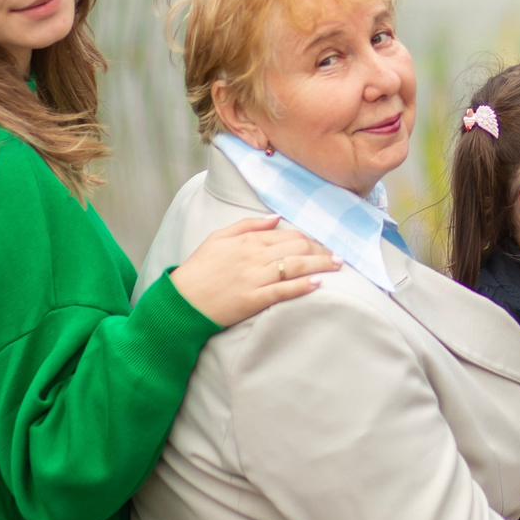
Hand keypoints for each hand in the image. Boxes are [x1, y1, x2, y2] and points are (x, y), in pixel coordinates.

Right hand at [170, 216, 340, 326]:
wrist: (182, 301)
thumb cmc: (199, 269)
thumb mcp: (218, 238)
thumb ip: (248, 225)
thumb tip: (276, 217)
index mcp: (247, 240)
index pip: (288, 235)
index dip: (310, 240)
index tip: (322, 246)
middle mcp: (254, 257)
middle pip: (297, 249)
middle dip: (321, 252)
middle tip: (337, 257)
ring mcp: (254, 278)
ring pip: (294, 267)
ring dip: (320, 265)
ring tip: (336, 266)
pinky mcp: (252, 299)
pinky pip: (282, 291)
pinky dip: (302, 286)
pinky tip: (318, 284)